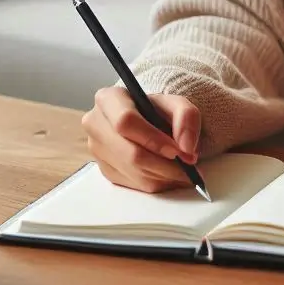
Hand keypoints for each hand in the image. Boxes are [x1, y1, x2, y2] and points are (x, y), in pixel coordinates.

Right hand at [81, 87, 201, 192]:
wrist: (147, 120)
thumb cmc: (158, 110)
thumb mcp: (176, 103)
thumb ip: (187, 117)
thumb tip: (186, 148)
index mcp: (108, 99)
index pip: (125, 122)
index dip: (153, 139)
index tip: (177, 150)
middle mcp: (95, 124)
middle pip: (130, 153)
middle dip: (164, 164)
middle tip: (188, 166)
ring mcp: (97, 150)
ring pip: (133, 172)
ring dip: (163, 176)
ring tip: (184, 171)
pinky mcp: (104, 171)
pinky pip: (133, 184)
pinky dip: (157, 183)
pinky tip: (169, 175)